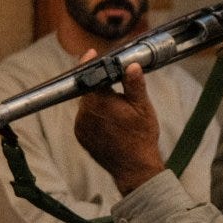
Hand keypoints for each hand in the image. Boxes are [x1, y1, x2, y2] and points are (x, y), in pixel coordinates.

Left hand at [72, 52, 164, 194]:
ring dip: (97, 101)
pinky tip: (109, 120)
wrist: (134, 168)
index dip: (90, 63)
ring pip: (86, 104)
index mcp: (99, 102)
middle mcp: (84, 113)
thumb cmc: (141, 137)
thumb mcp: (142, 107)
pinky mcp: (81, 136)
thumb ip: (134, 84)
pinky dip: (94, 115)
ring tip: (116, 108)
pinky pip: (85, 118)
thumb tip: (131, 65)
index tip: (91, 53)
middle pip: (88, 90)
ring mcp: (80, 126)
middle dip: (99, 85)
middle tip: (115, 84)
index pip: (90, 75)